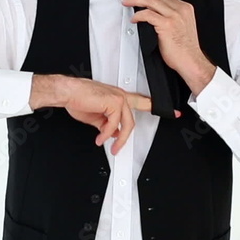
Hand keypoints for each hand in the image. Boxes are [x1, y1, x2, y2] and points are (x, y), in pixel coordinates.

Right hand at [62, 78, 180, 155]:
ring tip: (110, 146)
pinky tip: (100, 138)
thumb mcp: (95, 117)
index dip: (156, 108)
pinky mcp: (114, 102)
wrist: (67, 93)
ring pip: (127, 124)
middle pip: (133, 119)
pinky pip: (114, 124)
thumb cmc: (78, 100)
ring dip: (118, 139)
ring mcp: (118, 98)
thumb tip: (114, 134)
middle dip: (130, 136)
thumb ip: (107, 125)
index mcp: (118, 97)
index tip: (172, 111)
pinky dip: (107, 134)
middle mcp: (121, 96)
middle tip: (122, 146)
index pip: (142, 101)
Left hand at [122, 0, 215, 94]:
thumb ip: (170, 17)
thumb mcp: (181, 27)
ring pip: (151, 1)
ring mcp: (174, 16)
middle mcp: (181, 9)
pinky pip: (148, 14)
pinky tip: (134, 18)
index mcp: (185, 8)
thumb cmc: (185, 49)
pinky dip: (139, 15)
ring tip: (127, 1)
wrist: (191, 61)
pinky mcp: (167, 25)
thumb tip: (153, 13)